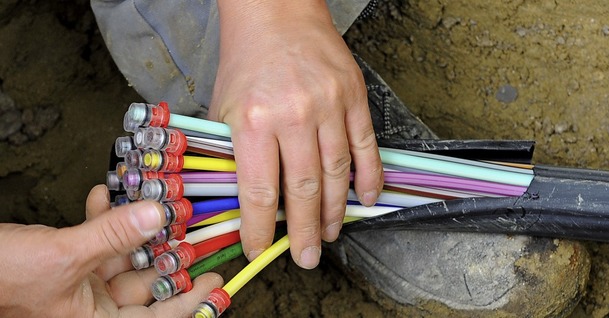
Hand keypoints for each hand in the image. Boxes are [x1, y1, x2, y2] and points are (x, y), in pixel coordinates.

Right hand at [0, 185, 222, 316]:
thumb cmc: (1, 277)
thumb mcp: (64, 255)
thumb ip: (112, 235)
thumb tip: (157, 214)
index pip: (158, 317)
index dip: (191, 301)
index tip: (215, 281)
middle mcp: (93, 305)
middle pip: (146, 284)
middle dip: (166, 255)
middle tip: (190, 233)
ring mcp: (81, 283)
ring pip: (123, 257)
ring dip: (135, 229)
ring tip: (152, 205)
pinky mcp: (68, 261)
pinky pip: (96, 241)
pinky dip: (101, 218)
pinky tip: (102, 195)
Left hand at [209, 0, 383, 268]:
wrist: (277, 14)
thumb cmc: (247, 61)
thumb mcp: (223, 108)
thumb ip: (234, 154)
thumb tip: (247, 202)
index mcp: (253, 121)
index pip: (259, 192)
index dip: (260, 230)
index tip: (261, 249)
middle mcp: (293, 116)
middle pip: (303, 191)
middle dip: (305, 232)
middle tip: (306, 257)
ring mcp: (329, 107)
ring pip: (337, 175)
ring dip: (335, 211)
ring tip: (331, 234)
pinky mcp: (354, 98)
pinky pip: (366, 147)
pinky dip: (369, 178)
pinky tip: (367, 198)